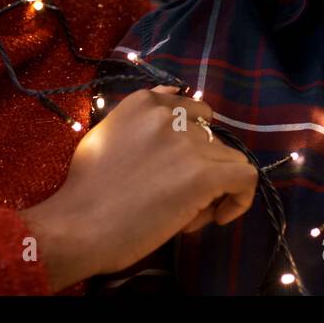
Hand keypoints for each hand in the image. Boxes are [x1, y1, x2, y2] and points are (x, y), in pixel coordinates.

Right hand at [18, 86, 257, 290]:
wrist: (78, 226)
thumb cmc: (85, 191)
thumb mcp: (107, 134)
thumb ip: (140, 116)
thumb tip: (173, 96)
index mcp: (144, 103)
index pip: (194, 112)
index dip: (192, 145)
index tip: (178, 170)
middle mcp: (170, 115)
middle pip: (212, 139)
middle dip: (203, 166)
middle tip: (180, 196)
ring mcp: (189, 143)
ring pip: (229, 160)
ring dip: (215, 187)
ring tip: (187, 213)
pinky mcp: (204, 175)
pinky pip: (246, 178)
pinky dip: (240, 198)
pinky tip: (219, 216)